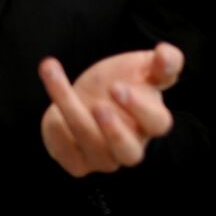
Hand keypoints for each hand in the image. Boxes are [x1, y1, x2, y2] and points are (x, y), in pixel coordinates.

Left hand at [38, 42, 183, 177]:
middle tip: (98, 106)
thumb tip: (164, 53)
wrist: (92, 93)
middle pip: (130, 153)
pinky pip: (68, 156)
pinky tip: (51, 111)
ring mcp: (105, 158)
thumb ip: (165, 60)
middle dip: (114, 132)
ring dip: (72, 113)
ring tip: (56, 76)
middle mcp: (132, 145)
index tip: (117, 86)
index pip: (157, 124)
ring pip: (92, 146)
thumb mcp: (146, 65)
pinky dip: (58, 134)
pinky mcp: (79, 162)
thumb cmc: (125, 80)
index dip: (139, 108)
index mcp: (152, 121)